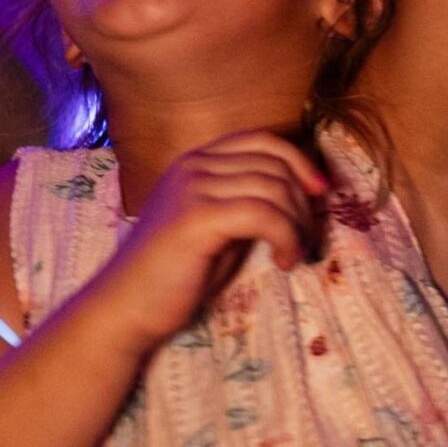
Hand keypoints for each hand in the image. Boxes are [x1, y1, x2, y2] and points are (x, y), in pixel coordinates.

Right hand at [103, 131, 326, 345]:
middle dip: (303, 203)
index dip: (299, 160)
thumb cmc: (175, 274)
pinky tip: (283, 262)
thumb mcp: (218, 226)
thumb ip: (247, 202)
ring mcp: (193, 188)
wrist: (127, 306)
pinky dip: (285, 238)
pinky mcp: (197, 217)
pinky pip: (264, 215)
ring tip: (292, 255)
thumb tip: (301, 192)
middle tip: (305, 240)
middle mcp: (193, 166)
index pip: (261, 139)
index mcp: (196, 162)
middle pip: (274, 164)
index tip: (320, 191)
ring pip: (274, 189)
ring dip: (297, 225)